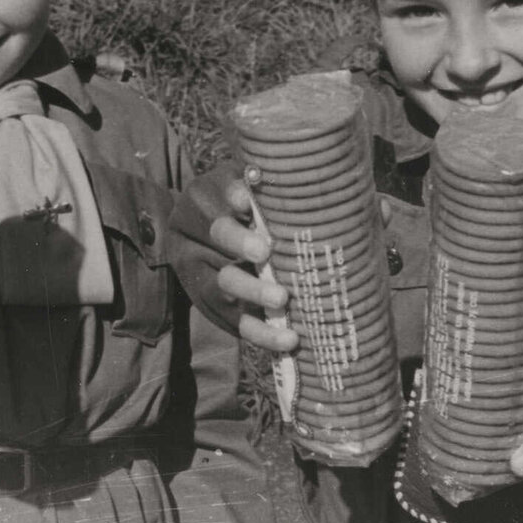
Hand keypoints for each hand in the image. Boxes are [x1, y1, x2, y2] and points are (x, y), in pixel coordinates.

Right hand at [191, 170, 296, 352]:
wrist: (219, 238)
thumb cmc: (255, 204)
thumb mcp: (254, 184)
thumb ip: (274, 184)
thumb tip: (329, 190)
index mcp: (202, 199)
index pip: (217, 193)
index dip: (232, 199)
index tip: (248, 204)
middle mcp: (193, 236)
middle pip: (214, 238)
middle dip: (237, 243)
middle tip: (264, 251)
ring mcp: (199, 275)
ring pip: (220, 285)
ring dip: (250, 291)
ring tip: (281, 299)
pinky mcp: (213, 306)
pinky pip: (234, 322)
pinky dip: (261, 332)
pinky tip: (288, 339)